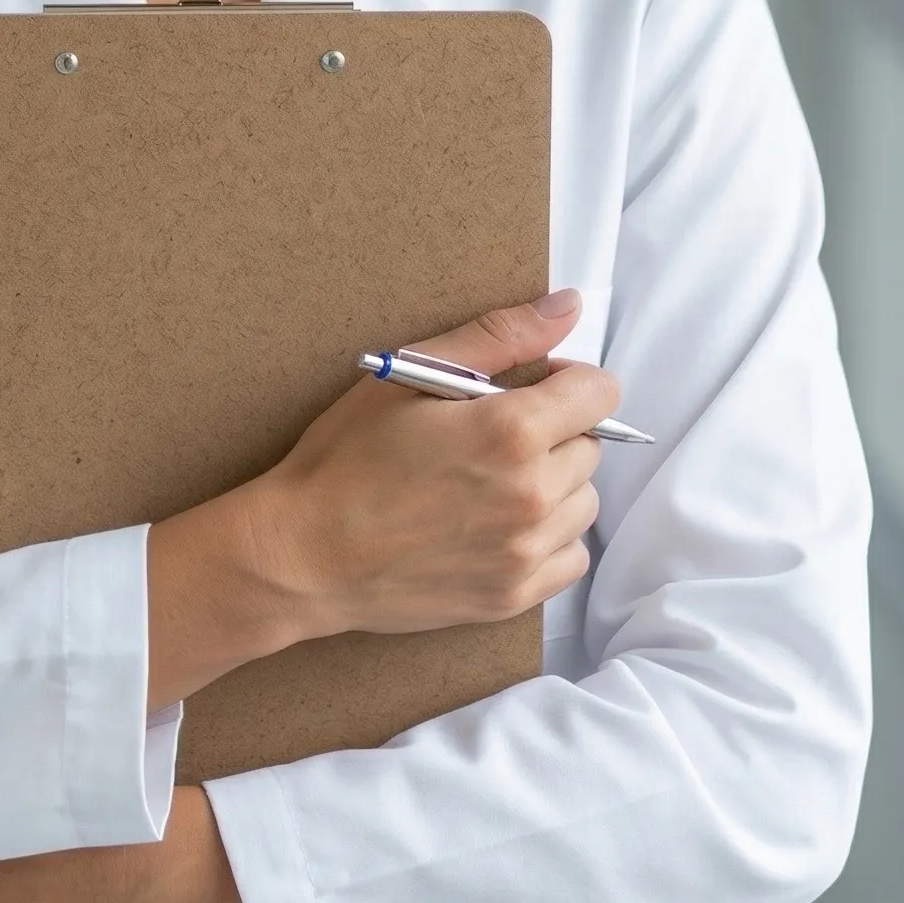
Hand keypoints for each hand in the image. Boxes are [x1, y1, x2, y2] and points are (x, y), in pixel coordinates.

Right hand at [147, 291, 611, 703]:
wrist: (304, 555)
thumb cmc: (346, 458)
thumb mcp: (411, 375)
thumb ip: (499, 337)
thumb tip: (567, 306)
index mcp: (511, 431)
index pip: (599, 394)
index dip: (567, 382)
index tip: (531, 390)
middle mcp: (532, 494)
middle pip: (590, 448)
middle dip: (553, 434)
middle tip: (491, 440)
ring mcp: (525, 552)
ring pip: (583, 503)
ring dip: (553, 487)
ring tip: (491, 485)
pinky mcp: (513, 596)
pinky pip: (570, 559)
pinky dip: (548, 540)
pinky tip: (499, 527)